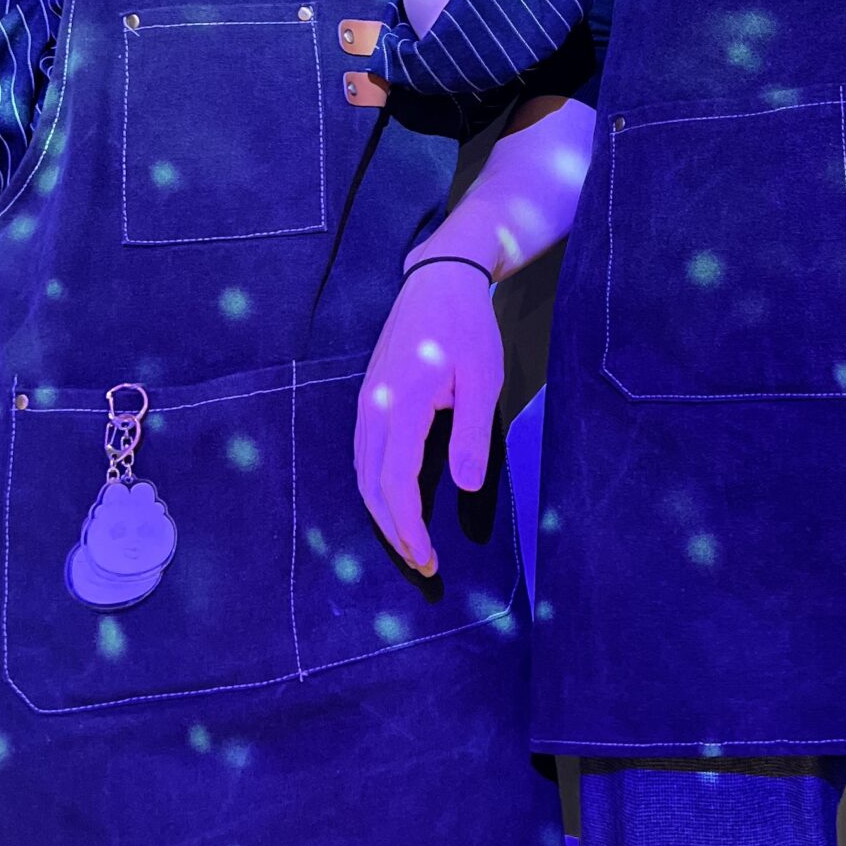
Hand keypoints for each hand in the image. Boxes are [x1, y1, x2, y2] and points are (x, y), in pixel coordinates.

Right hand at [353, 261, 503, 575]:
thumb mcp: (483, 379)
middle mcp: (372, 408)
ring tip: (410, 544)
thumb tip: (464, 488)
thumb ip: (472, 435)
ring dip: (382, 514)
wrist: (438, 280)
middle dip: (393, 532)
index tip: (429, 559)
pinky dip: (376, 489)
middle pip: (370, 487)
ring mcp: (365, 403)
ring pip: (361, 474)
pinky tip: (396, 505)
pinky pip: (363, 456)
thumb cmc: (467, 327)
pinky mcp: (368, 399)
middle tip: (423, 566)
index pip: (396, 483)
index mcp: (401, 404)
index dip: (409, 527)